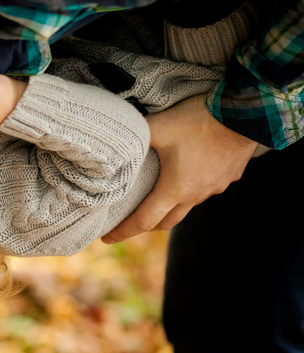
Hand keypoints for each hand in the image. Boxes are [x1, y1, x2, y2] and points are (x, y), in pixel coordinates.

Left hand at [101, 94, 256, 243]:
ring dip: (169, 208)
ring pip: (186, 206)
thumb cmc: (198, 121)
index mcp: (175, 189)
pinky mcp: (228, 178)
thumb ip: (134, 136)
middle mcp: (196, 195)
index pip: (143, 220)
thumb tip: (114, 139)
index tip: (107, 238)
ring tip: (154, 200)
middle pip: (166, 222)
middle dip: (145, 225)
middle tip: (128, 222)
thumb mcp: (158, 126)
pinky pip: (204, 191)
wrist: (245, 114)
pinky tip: (183, 178)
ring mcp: (214, 188)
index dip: (123, 231)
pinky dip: (188, 191)